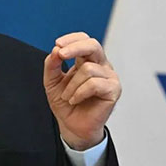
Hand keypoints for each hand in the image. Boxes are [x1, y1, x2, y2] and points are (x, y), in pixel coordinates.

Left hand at [43, 32, 120, 150]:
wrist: (72, 126)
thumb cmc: (65, 103)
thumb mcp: (52, 81)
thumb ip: (52, 65)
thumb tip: (56, 50)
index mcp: (87, 60)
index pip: (84, 40)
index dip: (72, 39)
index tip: (57, 44)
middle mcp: (100, 65)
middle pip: (93, 45)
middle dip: (75, 48)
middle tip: (61, 54)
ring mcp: (109, 77)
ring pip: (88, 69)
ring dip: (71, 84)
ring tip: (67, 96)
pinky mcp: (113, 90)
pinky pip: (94, 84)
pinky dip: (79, 92)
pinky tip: (75, 100)